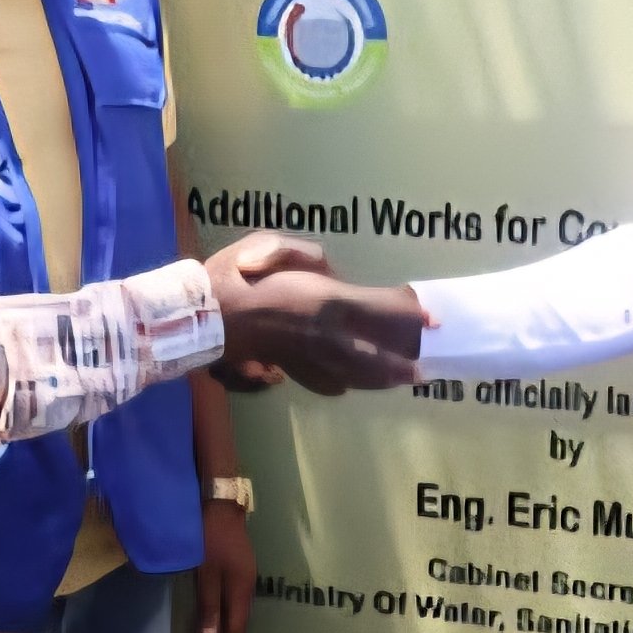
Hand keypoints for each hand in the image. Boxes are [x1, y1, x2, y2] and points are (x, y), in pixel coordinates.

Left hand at [191, 497, 255, 632]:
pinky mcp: (240, 568)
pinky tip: (215, 617)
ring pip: (238, 612)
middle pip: (240, 623)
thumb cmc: (210, 538)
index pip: (236, 629)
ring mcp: (246, 576)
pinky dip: (225, 614)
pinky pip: (235, 601)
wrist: (220, 503)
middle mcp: (248, 586)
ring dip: (225, 630)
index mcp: (241, 590)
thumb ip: (208, 606)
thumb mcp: (205, 573)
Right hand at [206, 235, 426, 394]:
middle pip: (376, 356)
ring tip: (404, 377)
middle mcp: (324, 336)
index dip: (407, 315)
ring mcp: (308, 359)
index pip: (378, 311)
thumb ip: (303, 256)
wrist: (201, 317)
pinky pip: (327, 383)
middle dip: (404, 359)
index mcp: (325, 302)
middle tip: (427, 364)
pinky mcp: (291, 369)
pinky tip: (352, 383)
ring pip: (356, 375)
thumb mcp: (269, 247)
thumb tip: (326, 272)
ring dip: (382, 378)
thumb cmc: (235, 277)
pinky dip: (345, 384)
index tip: (430, 318)